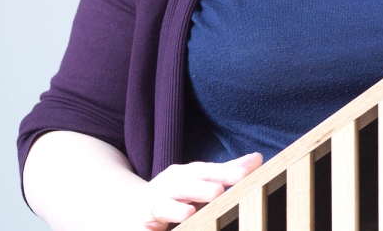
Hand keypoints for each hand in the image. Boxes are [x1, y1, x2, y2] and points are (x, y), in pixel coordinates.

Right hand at [139, 153, 262, 228]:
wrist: (125, 211)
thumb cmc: (170, 196)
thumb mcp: (197, 181)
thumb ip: (226, 173)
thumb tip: (257, 159)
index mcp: (185, 174)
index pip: (207, 171)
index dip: (226, 171)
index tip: (248, 172)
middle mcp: (168, 186)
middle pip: (186, 184)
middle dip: (203, 186)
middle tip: (219, 190)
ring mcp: (153, 204)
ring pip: (165, 205)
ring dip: (177, 208)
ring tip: (190, 212)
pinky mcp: (140, 223)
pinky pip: (150, 224)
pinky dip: (159, 225)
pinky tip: (172, 225)